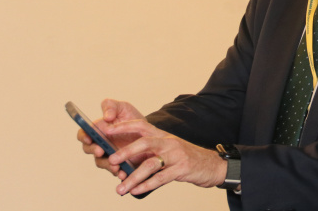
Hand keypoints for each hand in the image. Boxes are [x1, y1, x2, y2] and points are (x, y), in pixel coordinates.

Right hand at [76, 99, 146, 175]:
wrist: (149, 131)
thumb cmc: (131, 118)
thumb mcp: (123, 108)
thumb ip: (111, 106)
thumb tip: (107, 116)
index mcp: (98, 130)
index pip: (84, 134)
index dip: (83, 136)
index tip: (88, 138)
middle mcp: (100, 144)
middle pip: (89, 149)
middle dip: (93, 150)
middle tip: (100, 150)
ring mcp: (109, 155)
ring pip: (101, 162)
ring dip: (106, 165)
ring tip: (115, 166)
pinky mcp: (119, 164)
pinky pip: (115, 171)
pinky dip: (118, 173)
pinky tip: (123, 173)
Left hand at [105, 119, 227, 196]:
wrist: (211, 165)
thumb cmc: (185, 159)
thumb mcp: (168, 150)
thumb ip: (150, 152)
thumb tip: (124, 162)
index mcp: (163, 136)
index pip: (141, 125)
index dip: (123, 127)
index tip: (106, 130)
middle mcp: (169, 142)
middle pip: (144, 143)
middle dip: (125, 152)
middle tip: (110, 161)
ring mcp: (176, 155)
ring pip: (150, 165)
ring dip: (133, 178)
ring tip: (120, 189)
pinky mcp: (182, 169)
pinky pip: (160, 178)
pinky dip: (146, 185)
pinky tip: (136, 191)